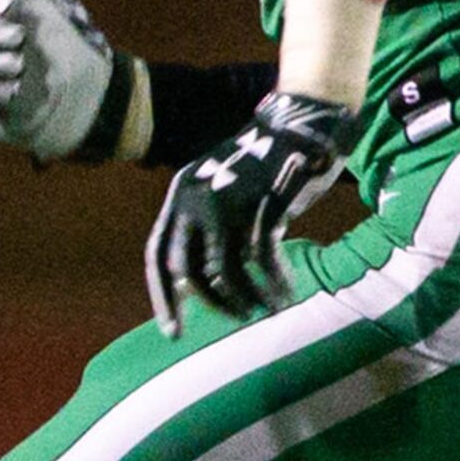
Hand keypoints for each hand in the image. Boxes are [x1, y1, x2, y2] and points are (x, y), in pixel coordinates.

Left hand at [144, 90, 362, 335]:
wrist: (302, 126)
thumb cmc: (265, 170)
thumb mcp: (224, 195)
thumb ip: (207, 231)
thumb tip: (195, 285)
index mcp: (180, 194)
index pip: (158, 254)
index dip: (163, 296)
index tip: (173, 333)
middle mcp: (195, 197)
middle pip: (189, 268)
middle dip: (213, 302)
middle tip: (239, 318)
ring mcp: (226, 199)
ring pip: (226, 270)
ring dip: (247, 299)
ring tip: (267, 310)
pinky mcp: (260, 203)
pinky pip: (262, 260)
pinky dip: (274, 284)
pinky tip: (286, 296)